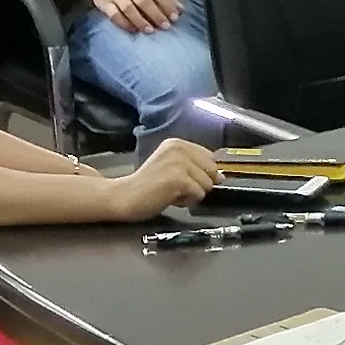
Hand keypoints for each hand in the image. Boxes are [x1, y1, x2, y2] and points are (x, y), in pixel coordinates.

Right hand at [82, 0, 181, 32]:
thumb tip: (180, 7)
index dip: (167, 5)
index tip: (175, 17)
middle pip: (144, 2)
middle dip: (156, 15)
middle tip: (165, 26)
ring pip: (129, 9)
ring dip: (141, 21)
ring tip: (150, 30)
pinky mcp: (104, 3)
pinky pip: (115, 15)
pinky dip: (125, 24)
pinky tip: (133, 30)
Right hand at [103, 138, 222, 219]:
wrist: (123, 197)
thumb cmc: (146, 186)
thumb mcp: (171, 167)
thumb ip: (194, 167)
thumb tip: (221, 176)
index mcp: (177, 143)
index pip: (210, 157)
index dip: (201, 173)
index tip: (183, 179)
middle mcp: (179, 149)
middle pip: (212, 170)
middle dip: (198, 183)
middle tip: (175, 187)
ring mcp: (179, 163)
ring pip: (207, 184)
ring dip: (192, 193)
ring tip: (171, 192)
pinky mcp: (179, 179)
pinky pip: (199, 194)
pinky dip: (187, 201)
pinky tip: (169, 197)